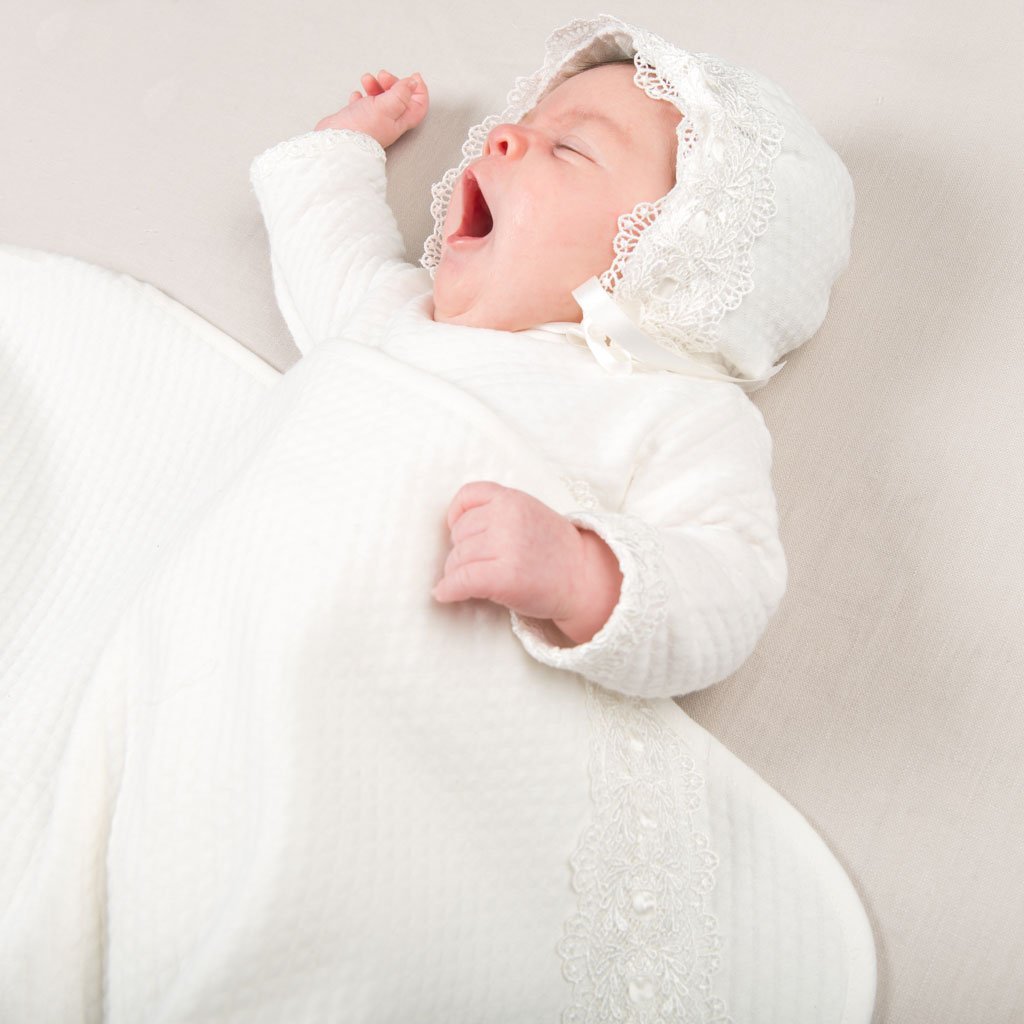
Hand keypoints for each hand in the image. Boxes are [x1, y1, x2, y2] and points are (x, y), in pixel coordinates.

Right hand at [315, 69, 427, 148]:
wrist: (337, 142)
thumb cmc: (361, 130)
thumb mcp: (386, 107)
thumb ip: (401, 94)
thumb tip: (413, 84)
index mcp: (399, 121)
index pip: (418, 106)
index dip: (419, 90)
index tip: (414, 77)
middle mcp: (388, 122)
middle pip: (398, 99)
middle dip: (392, 83)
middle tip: (383, 76)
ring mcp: (373, 121)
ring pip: (380, 99)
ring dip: (375, 86)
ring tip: (367, 80)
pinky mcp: (358, 120)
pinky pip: (363, 106)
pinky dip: (362, 97)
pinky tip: (357, 96)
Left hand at [432, 481, 622, 644]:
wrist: (584, 580)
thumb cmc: (555, 551)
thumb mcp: (530, 512)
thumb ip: (498, 510)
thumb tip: (453, 527)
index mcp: (513, 499)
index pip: (468, 496)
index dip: (457, 515)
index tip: (458, 530)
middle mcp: (507, 519)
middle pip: (459, 533)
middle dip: (461, 551)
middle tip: (479, 564)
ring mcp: (506, 547)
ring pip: (456, 558)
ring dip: (457, 573)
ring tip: (474, 580)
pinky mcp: (503, 577)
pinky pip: (460, 581)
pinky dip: (448, 590)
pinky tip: (445, 594)